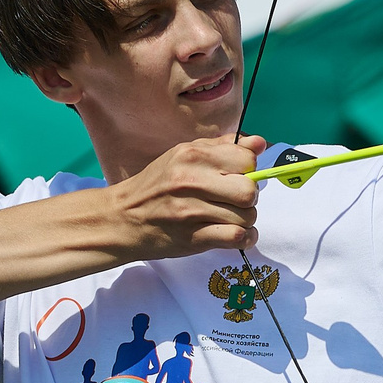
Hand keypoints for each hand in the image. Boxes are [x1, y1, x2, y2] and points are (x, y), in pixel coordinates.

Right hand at [103, 135, 267, 261]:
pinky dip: (244, 238)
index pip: (246, 160)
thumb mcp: (182, 155)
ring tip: (230, 218)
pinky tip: (236, 235)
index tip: (237, 177)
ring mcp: (193, 211)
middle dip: (249, 198)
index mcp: (193, 155)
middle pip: (250, 191)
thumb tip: (260, 144)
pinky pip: (237, 238)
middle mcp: (193, 181)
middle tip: (235, 201)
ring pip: (247, 216)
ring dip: (246, 220)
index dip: (248, 170)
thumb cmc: (156, 186)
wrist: (122, 218)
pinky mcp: (194, 238)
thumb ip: (222, 148)